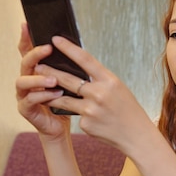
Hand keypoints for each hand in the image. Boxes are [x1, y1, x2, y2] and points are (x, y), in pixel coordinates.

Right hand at [15, 23, 70, 138]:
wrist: (62, 126)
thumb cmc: (67, 101)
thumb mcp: (70, 81)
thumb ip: (67, 67)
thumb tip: (76, 47)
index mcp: (36, 70)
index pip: (28, 50)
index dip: (26, 38)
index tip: (27, 24)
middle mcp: (26, 80)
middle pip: (25, 62)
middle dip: (35, 54)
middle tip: (48, 49)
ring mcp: (23, 94)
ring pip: (23, 81)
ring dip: (38, 78)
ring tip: (53, 78)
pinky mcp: (25, 109)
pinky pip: (30, 100)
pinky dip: (42, 95)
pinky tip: (55, 93)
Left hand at [35, 35, 153, 153]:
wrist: (137, 136)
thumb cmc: (129, 110)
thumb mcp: (119, 89)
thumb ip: (100, 81)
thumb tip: (79, 73)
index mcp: (110, 81)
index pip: (85, 59)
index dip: (68, 48)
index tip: (56, 40)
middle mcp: (99, 93)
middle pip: (67, 79)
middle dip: (49, 72)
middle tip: (37, 66)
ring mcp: (90, 110)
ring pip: (63, 99)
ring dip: (50, 93)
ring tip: (41, 89)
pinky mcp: (85, 124)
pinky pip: (76, 115)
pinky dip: (79, 115)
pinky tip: (89, 118)